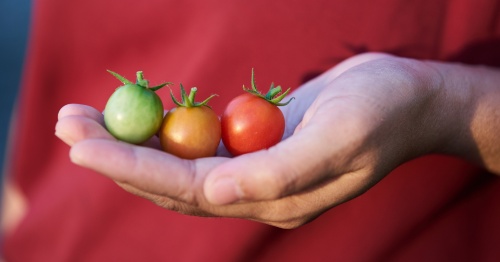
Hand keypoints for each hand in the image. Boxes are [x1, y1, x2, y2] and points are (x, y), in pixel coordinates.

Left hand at [56, 53, 497, 227]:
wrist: (405, 99)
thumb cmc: (379, 114)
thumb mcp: (338, 138)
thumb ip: (280, 172)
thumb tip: (214, 196)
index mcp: (274, 196)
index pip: (189, 189)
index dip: (133, 169)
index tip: (84, 147)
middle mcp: (256, 189)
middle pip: (170, 181)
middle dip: (115, 156)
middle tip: (66, 126)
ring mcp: (253, 168)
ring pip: (177, 162)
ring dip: (129, 141)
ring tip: (82, 117)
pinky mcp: (254, 144)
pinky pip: (198, 143)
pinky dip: (162, 130)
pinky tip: (134, 116)